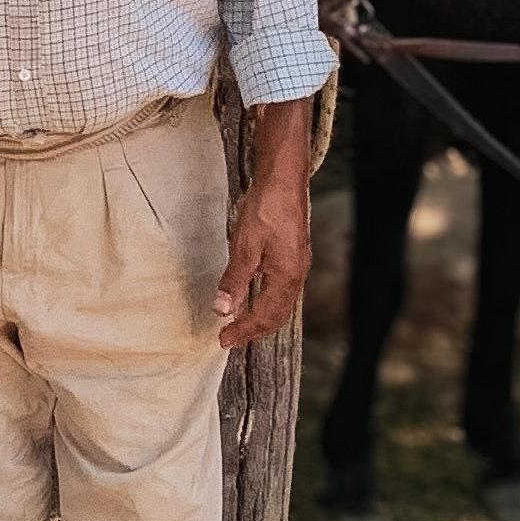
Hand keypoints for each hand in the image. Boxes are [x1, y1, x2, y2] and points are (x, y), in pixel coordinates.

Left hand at [216, 97, 312, 351]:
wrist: (284, 180)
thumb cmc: (267, 209)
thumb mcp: (244, 246)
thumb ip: (234, 281)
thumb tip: (223, 310)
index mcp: (287, 278)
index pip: (264, 316)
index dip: (243, 331)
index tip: (222, 340)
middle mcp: (296, 276)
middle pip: (276, 316)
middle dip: (253, 330)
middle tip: (229, 338)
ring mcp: (296, 266)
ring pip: (280, 304)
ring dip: (259, 318)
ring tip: (239, 325)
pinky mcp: (292, 256)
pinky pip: (280, 290)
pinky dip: (265, 302)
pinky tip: (251, 297)